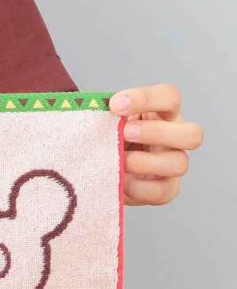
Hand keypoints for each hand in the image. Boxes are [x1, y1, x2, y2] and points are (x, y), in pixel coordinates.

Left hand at [109, 83, 203, 205]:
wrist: (105, 171)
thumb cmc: (110, 139)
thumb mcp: (110, 124)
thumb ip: (108, 118)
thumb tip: (96, 115)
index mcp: (164, 114)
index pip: (169, 97)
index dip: (145, 99)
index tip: (115, 104)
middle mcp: (176, 138)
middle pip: (192, 133)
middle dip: (156, 132)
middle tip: (125, 132)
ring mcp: (174, 165)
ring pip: (179, 164)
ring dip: (145, 162)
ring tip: (120, 161)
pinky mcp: (166, 190)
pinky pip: (160, 191)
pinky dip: (137, 187)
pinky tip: (119, 181)